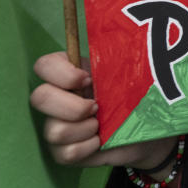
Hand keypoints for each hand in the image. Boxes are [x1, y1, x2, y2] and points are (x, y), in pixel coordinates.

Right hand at [30, 52, 176, 170]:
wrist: (148, 131)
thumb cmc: (135, 96)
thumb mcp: (127, 74)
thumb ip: (113, 59)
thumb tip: (120, 34)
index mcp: (69, 74)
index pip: (43, 65)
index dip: (61, 73)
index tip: (88, 79)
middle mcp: (57, 98)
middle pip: (39, 98)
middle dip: (72, 106)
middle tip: (97, 107)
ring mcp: (56, 125)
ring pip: (53, 130)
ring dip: (84, 129)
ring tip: (102, 126)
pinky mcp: (63, 151)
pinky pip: (65, 153)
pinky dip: (88, 147)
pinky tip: (101, 141)